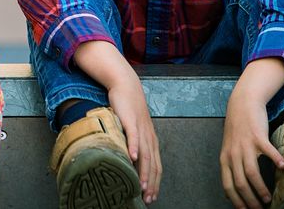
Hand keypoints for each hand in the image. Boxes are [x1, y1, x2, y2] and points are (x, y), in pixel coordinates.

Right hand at [73, 41, 161, 203]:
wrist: (126, 86)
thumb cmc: (128, 108)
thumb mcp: (134, 128)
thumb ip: (134, 143)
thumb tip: (129, 161)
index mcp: (151, 140)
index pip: (157, 166)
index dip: (155, 182)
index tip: (151, 196)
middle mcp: (149, 137)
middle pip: (153, 164)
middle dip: (151, 183)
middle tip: (148, 198)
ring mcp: (141, 129)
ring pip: (145, 154)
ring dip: (144, 171)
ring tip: (141, 185)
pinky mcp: (130, 120)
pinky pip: (133, 136)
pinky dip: (134, 148)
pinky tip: (132, 157)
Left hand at [219, 58, 283, 208]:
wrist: (241, 104)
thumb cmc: (237, 129)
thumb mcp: (228, 148)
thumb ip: (229, 166)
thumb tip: (229, 191)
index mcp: (224, 158)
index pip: (227, 184)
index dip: (235, 200)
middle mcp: (233, 153)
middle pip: (239, 182)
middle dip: (249, 200)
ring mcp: (244, 144)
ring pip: (250, 171)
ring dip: (260, 187)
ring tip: (268, 198)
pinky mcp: (257, 135)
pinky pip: (267, 150)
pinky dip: (275, 160)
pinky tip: (283, 168)